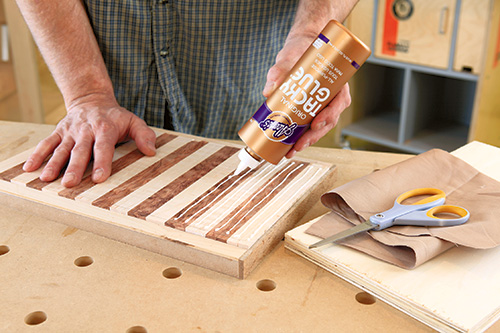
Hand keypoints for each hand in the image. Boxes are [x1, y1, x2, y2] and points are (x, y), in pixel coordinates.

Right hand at [23, 95, 156, 186]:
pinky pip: (46, 143)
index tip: (99, 179)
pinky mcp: (58, 132)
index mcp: (105, 128)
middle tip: (69, 183)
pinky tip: (30, 169)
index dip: (102, 163)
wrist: (91, 99)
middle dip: (74, 167)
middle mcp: (86, 130)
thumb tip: (152, 151)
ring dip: (53, 163)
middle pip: (80, 151)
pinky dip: (37, 155)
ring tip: (47, 179)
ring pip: (61, 148)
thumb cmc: (115, 116)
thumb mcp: (133, 120)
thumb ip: (144, 134)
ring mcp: (70, 131)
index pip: (103, 147)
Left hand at [262, 32, 351, 158]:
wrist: (302, 46)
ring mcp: (323, 105)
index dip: (328, 116)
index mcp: (337, 83)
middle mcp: (333, 97)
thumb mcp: (291, 55)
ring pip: (319, 127)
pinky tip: (289, 145)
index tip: (316, 123)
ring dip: (306, 140)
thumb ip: (279, 70)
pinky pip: (309, 125)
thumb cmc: (302, 49)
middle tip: (298, 145)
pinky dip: (300, 136)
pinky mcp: (312, 109)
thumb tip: (269, 90)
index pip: (338, 103)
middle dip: (313, 136)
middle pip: (328, 121)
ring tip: (291, 150)